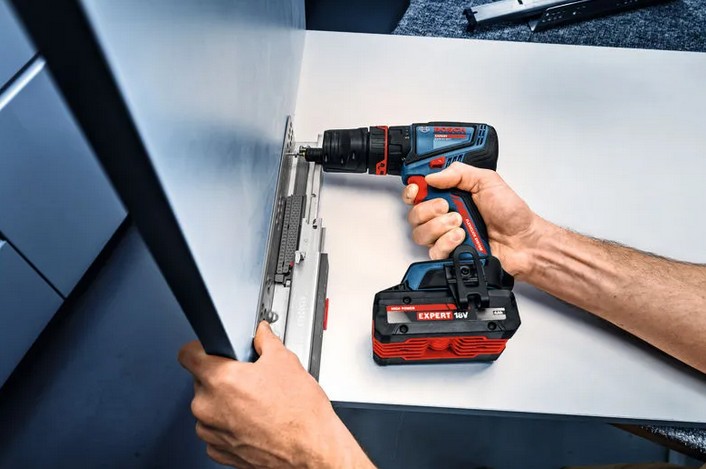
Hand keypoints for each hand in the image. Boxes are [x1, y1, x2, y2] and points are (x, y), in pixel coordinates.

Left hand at [178, 322, 372, 468]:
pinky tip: (252, 420)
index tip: (210, 351)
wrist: (311, 448)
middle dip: (222, 376)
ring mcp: (211, 432)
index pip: (187, 354)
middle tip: (249, 378)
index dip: (201, 348)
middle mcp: (208, 407)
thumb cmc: (299, 413)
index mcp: (220, 379)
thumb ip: (265, 340)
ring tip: (255, 402)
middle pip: (201, 380)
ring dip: (224, 402)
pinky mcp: (219, 451)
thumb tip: (261, 333)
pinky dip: (229, 425)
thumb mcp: (285, 361)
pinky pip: (215, 430)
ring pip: (208, 406)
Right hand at [403, 162, 540, 277]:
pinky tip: (461, 237)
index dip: (412, 190)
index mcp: (451, 194)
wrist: (523, 240)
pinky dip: (446, 243)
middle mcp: (445, 215)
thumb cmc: (511, 212)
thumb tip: (432, 175)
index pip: (419, 191)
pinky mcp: (450, 253)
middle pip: (414, 213)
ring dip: (438, 226)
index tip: (417, 189)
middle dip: (428, 209)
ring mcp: (446, 235)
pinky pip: (433, 251)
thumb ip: (459, 173)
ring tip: (459, 223)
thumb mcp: (487, 181)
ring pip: (420, 233)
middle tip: (447, 206)